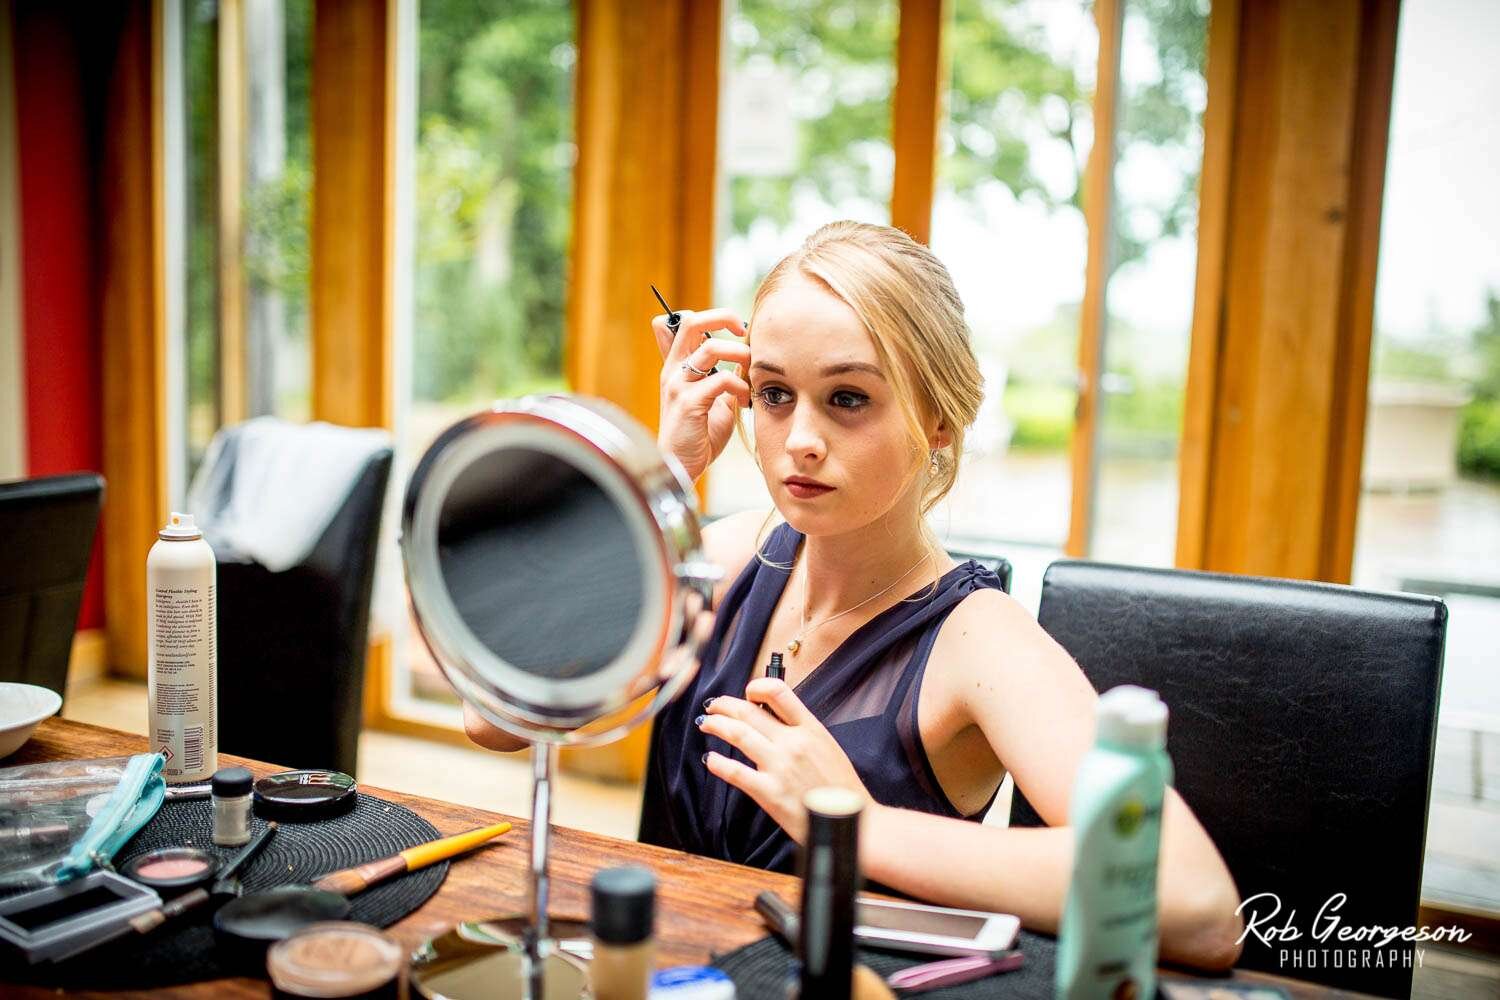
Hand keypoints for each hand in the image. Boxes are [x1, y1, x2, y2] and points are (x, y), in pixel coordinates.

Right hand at [654, 308, 750, 481]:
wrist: (681, 466)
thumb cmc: (698, 435)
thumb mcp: (712, 399)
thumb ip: (721, 376)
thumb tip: (743, 357)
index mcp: (677, 366)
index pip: (680, 323)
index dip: (709, 316)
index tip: (735, 330)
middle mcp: (673, 370)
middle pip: (692, 322)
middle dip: (724, 318)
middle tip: (744, 332)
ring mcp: (678, 385)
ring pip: (711, 347)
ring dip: (740, 355)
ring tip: (750, 373)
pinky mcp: (689, 402)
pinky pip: (720, 379)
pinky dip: (740, 386)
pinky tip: (745, 400)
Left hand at [698, 677, 870, 843]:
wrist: (852, 823)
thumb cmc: (841, 789)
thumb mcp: (827, 747)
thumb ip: (802, 732)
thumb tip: (773, 720)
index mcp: (811, 728)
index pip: (779, 692)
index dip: (756, 687)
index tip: (747, 695)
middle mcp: (794, 742)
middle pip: (750, 711)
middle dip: (725, 705)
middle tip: (713, 705)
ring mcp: (780, 766)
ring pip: (738, 734)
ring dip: (717, 725)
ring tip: (707, 724)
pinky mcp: (769, 793)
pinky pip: (735, 772)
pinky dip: (718, 763)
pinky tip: (711, 760)